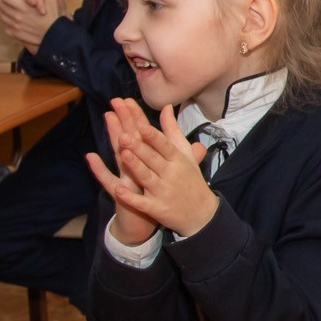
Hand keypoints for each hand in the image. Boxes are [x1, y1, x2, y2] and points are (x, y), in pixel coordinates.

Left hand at [0, 0, 64, 52]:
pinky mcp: (17, 35)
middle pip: (1, 6)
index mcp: (23, 7)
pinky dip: (8, 25)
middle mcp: (16, 17)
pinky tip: (14, 23)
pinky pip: (7, 28)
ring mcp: (15, 27)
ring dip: (3, 11)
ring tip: (8, 9)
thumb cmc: (55, 18)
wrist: (56, 37)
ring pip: (2, 17)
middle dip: (1, 1)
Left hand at [87, 99, 217, 240]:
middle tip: (123, 136)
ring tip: (123, 155)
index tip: (141, 125)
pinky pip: (142, 202)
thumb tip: (165, 108)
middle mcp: (171, 174)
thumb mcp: (184, 154)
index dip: (153, 136)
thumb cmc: (190, 178)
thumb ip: (172, 131)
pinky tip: (119, 191)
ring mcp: (164, 192)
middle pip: (153, 159)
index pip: (165, 146)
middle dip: (139, 148)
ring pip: (147, 177)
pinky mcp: (158, 208)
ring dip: (135, 167)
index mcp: (178, 160)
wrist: (201, 213)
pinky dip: (131, 198)